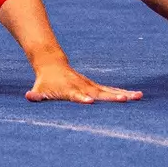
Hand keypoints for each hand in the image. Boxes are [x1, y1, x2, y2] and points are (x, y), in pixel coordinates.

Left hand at [26, 61, 140, 103]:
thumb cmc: (46, 82)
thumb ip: (36, 95)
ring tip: (139, 97)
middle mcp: (83, 87)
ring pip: (110, 91)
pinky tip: (137, 96)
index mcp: (70, 89)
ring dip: (124, 94)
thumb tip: (28, 96)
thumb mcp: (39, 89)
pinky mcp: (96, 87)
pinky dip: (124, 93)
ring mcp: (91, 86)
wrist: (52, 64)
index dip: (82, 98)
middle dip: (112, 97)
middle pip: (100, 93)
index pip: (77, 95)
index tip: (90, 102)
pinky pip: (111, 90)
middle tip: (126, 100)